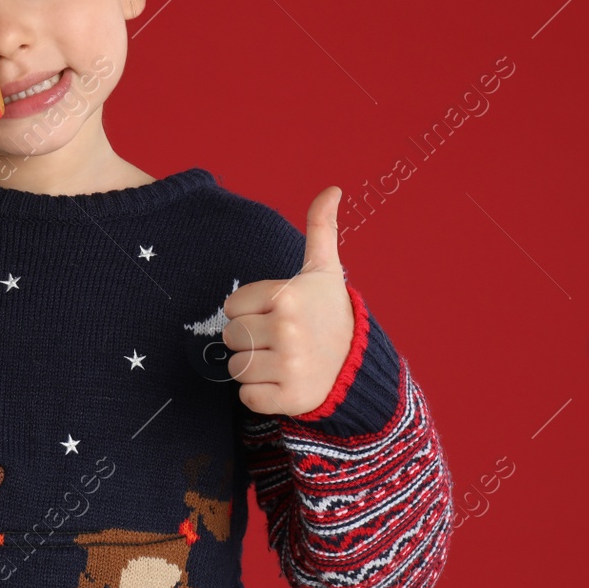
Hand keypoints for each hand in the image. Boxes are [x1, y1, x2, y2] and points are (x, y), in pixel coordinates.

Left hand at [222, 186, 356, 416]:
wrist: (358, 366)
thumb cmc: (330, 313)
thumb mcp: (323, 270)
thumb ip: (320, 228)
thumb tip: (332, 189)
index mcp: (286, 295)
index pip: (230, 308)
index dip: (249, 312)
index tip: (277, 314)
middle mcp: (287, 330)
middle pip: (230, 338)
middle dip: (250, 340)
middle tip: (280, 339)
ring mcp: (290, 366)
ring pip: (236, 369)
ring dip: (254, 368)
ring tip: (282, 360)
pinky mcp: (290, 398)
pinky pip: (246, 397)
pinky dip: (260, 394)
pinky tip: (283, 382)